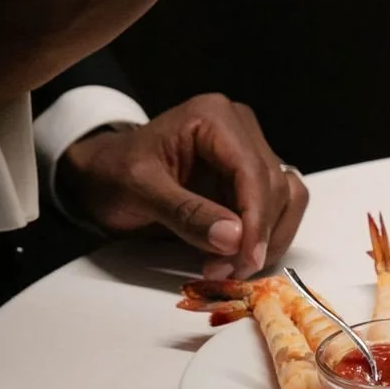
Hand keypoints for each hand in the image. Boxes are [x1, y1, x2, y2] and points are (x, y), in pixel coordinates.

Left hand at [57, 93, 307, 278]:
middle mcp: (240, 128)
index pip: (252, 170)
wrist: (103, 174)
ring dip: (269, 238)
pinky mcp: (250, 178)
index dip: (256, 218)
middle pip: (274, 186)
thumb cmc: (114, 174)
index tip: (247, 259)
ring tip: (232, 267)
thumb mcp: (139, 191)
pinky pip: (278, 208)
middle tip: (227, 272)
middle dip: (257, 235)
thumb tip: (233, 239)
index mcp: (214, 117)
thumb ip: (186, 213)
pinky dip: (266, 237)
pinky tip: (238, 257)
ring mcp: (249, 151)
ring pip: (286, 198)